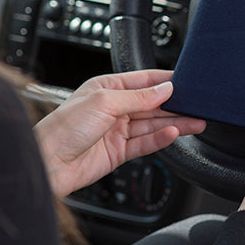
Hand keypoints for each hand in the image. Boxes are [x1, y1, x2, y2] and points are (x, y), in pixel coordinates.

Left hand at [34, 70, 205, 196]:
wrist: (47, 164)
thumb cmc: (62, 128)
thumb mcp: (104, 102)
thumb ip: (138, 97)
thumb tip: (164, 89)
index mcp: (108, 88)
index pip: (144, 81)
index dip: (165, 81)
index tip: (186, 82)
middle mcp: (114, 108)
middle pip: (153, 104)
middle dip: (176, 105)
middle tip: (197, 106)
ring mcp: (118, 130)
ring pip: (154, 124)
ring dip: (175, 122)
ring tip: (196, 121)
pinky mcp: (120, 151)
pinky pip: (146, 142)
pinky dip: (161, 138)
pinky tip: (175, 133)